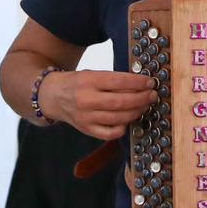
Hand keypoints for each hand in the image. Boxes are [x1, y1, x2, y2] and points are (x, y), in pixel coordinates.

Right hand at [41, 70, 157, 140]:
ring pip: (118, 118)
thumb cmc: (78, 83)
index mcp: (88, 81)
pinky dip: (123, 128)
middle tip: (152, 95)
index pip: (118, 81)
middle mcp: (86, 100)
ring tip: (145, 106)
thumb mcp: (92, 74)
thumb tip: (140, 85)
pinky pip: (110, 133)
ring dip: (136, 112)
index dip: (138, 83)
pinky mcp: (86, 129)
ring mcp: (86, 117)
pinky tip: (128, 120)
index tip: (150, 82)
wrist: (54, 96)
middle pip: (121, 102)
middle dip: (142, 98)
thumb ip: (113, 80)